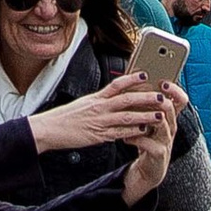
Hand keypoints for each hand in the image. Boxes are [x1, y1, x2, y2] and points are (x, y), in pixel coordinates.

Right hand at [27, 73, 170, 156]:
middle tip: (161, 96)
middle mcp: (99, 107)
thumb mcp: (83, 104)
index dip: (132, 78)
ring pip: (127, 117)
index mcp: (96, 98)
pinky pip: (119, 134)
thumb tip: (114, 98)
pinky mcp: (98, 136)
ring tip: (159, 115)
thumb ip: (100, 102)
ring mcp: (99, 122)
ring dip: (145, 116)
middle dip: (146, 98)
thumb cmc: (66, 118)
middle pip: (127, 99)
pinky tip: (144, 131)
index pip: (116, 84)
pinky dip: (133, 132)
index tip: (145, 74)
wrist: (49, 129)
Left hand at [119, 88, 181, 204]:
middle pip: (171, 109)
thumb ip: (145, 107)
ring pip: (162, 124)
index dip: (175, 90)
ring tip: (137, 112)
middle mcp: (171, 127)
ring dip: (149, 117)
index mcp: (169, 117)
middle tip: (151, 93)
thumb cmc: (147, 140)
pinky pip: (148, 143)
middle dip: (161, 99)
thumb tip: (134, 82)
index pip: (181, 100)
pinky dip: (136, 138)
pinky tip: (126, 137)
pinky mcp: (158, 153)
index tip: (163, 82)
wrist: (149, 169)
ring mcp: (166, 140)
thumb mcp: (149, 123)